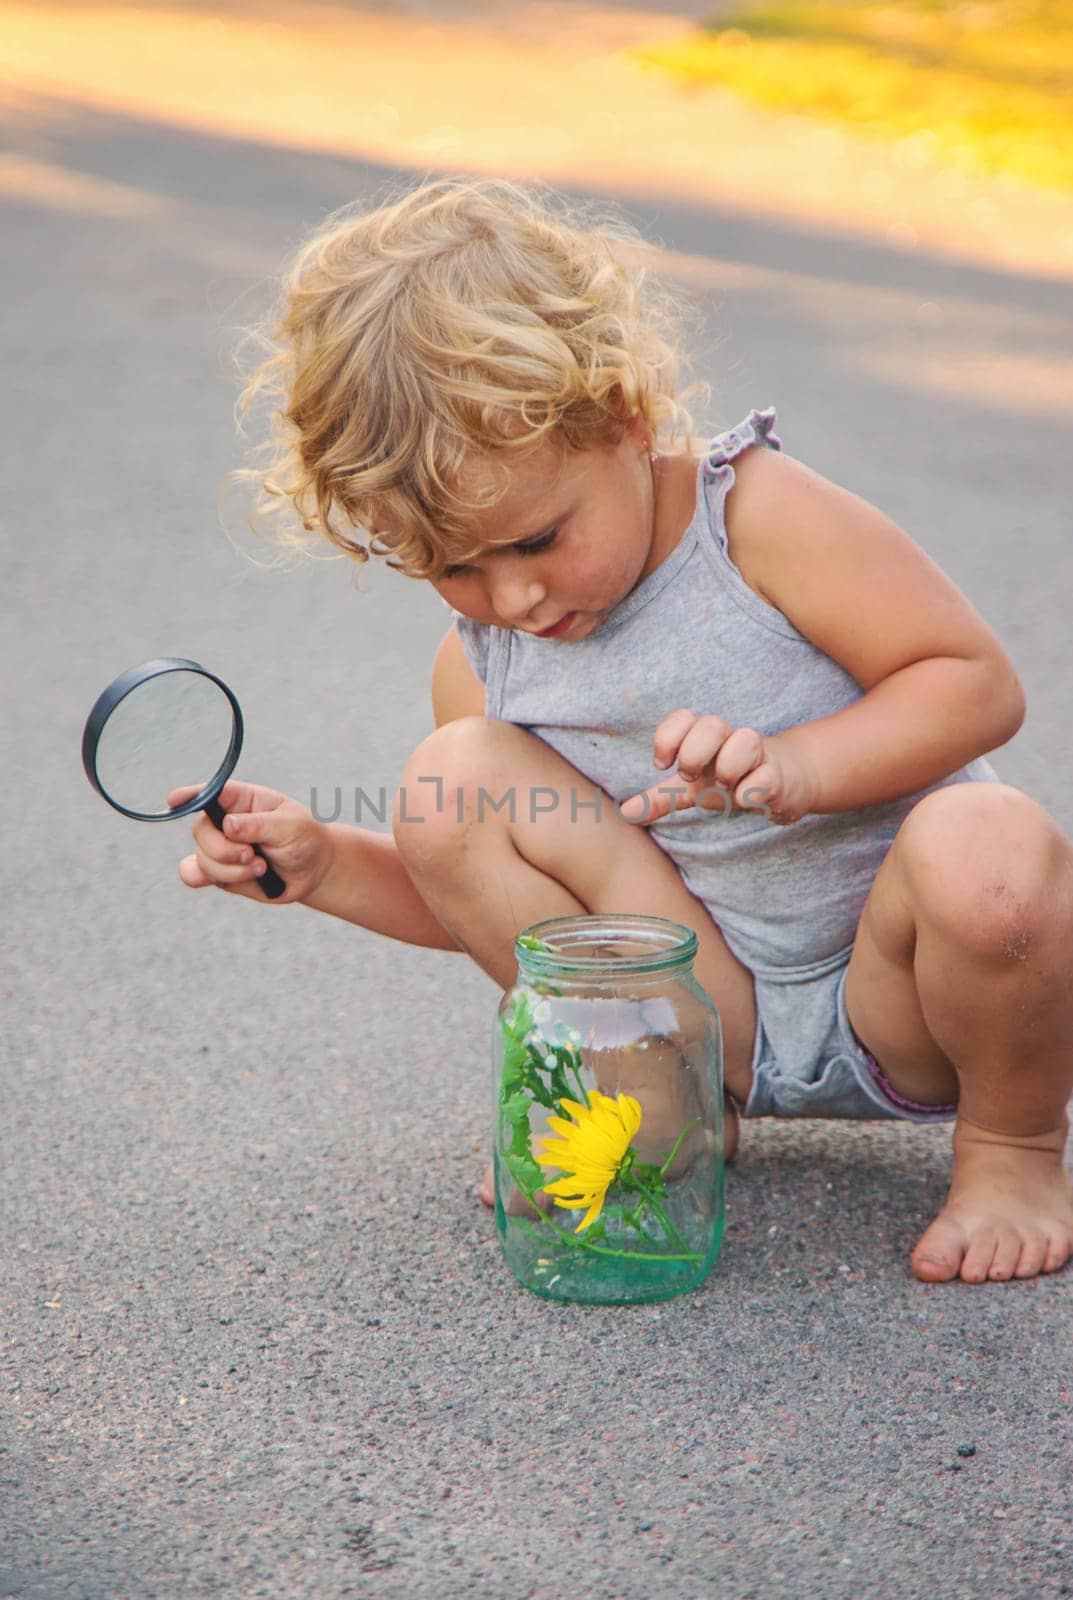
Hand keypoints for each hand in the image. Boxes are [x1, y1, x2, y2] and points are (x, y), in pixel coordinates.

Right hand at [169, 778, 334, 903]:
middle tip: (253, 855)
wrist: (313, 870)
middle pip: (201, 831)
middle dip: (225, 850)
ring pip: (202, 859)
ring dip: (232, 870)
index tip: (174, 799)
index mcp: (242, 800)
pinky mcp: (219, 872)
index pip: (210, 793)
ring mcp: (219, 847)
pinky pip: (195, 875)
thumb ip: (259, 824)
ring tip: (262, 868)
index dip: (190, 795)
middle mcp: (224, 821)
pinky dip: (205, 878)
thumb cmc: (304, 838)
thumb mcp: (291, 825)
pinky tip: (227, 878)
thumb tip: (228, 825)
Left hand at [618, 709, 813, 826]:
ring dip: (727, 768)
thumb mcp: (693, 790)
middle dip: (694, 754)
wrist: (786, 784)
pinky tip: (744, 799)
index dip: (667, 738)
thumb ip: (661, 799)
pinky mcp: (779, 778)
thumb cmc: (733, 779)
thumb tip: (625, 812)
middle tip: (692, 776)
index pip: (683, 717)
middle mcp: (732, 739)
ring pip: (745, 740)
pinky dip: (748, 791)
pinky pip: (764, 778)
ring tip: (726, 786)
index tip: (663, 764)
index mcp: (706, 738)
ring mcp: (759, 755)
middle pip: (712, 724)